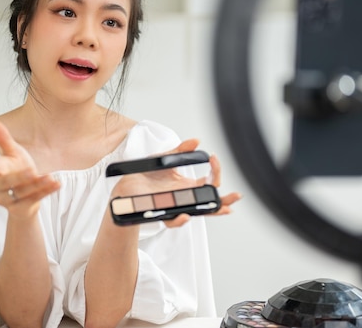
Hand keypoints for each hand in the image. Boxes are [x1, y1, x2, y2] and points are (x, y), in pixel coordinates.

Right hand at [0, 118, 60, 218]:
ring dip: (38, 185)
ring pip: (23, 192)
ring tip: (50, 177)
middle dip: (18, 178)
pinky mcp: (22, 208)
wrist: (25, 194)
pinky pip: (34, 200)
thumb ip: (2, 138)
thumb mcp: (12, 152)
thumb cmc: (16, 169)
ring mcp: (9, 200)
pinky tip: (57, 183)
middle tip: (31, 171)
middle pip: (6, 182)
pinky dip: (46, 191)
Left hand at [112, 139, 241, 227]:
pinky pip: (173, 220)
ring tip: (223, 208)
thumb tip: (196, 141)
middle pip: (209, 202)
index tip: (213, 158)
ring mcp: (174, 206)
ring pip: (197, 213)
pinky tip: (186, 215)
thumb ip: (180, 150)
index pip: (208, 183)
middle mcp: (184, 197)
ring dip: (211, 211)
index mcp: (186, 185)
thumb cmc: (145, 175)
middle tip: (236, 196)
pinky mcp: (161, 213)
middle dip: (225, 201)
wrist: (124, 186)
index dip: (216, 172)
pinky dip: (180, 220)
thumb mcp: (163, 159)